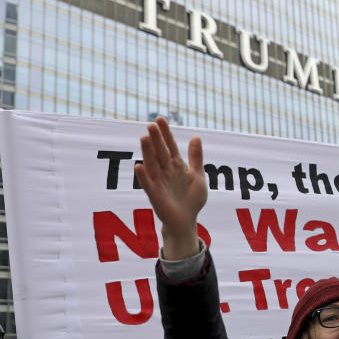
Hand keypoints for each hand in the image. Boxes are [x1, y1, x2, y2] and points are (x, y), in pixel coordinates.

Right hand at [135, 117, 206, 260]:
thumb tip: (196, 137)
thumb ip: (196, 158)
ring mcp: (159, 182)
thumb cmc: (192, 199)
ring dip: (147, 152)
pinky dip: (144, 176)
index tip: (160, 119)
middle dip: (156, 139)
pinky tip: (139, 166)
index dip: (165, 133)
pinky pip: (148, 184)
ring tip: (144, 138)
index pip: (170, 146)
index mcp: (177, 166)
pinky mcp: (155, 195)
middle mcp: (166, 171)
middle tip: (151, 124)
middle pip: (160, 152)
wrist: (187, 220)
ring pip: (152, 164)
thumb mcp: (198, 176)